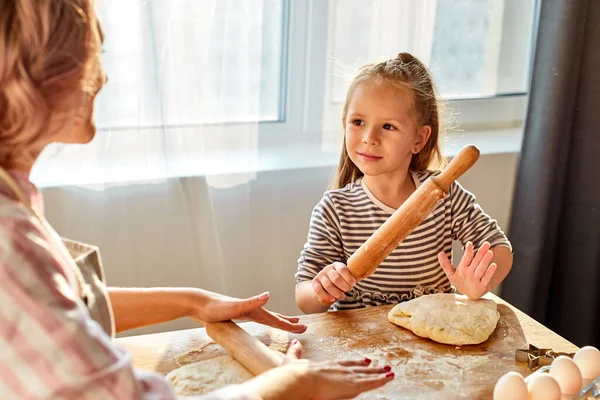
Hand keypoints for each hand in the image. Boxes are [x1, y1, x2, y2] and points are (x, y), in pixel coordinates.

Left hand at [191, 291, 306, 332]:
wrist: (199, 303)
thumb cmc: (214, 307)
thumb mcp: (234, 306)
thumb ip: (251, 301)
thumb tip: (268, 295)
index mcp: (254, 309)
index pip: (276, 319)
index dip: (289, 325)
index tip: (303, 328)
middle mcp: (253, 309)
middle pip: (275, 317)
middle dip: (289, 323)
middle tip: (303, 327)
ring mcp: (247, 312)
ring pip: (268, 318)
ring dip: (280, 320)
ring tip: (290, 322)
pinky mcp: (239, 315)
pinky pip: (259, 319)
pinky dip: (267, 321)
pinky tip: (266, 320)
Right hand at [249, 339, 393, 399]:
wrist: (297, 379)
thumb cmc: (293, 374)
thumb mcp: (292, 361)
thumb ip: (295, 352)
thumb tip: (295, 342)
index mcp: (327, 365)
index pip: (345, 363)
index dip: (355, 363)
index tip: (365, 361)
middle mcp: (339, 369)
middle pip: (359, 368)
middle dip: (371, 368)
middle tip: (382, 366)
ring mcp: (346, 376)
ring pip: (367, 375)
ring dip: (379, 374)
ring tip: (390, 372)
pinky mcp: (351, 385)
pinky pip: (370, 383)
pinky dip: (380, 380)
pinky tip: (388, 378)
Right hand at [312, 262, 356, 303]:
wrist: (325, 284)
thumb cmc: (341, 280)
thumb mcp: (347, 276)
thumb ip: (355, 275)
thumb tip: (368, 271)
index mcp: (337, 265)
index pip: (342, 269)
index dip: (349, 277)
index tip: (354, 284)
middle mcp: (328, 269)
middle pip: (336, 278)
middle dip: (344, 287)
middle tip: (348, 290)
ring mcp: (320, 275)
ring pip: (328, 285)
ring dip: (337, 293)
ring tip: (342, 296)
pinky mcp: (315, 283)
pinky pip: (318, 290)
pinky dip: (326, 296)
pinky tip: (333, 299)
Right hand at [438, 241, 496, 299]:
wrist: (468, 296)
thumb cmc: (460, 281)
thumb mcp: (450, 274)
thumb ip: (445, 263)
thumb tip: (440, 253)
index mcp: (461, 270)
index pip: (466, 258)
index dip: (468, 251)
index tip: (470, 243)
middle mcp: (468, 274)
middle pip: (475, 262)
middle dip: (481, 252)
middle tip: (487, 243)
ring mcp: (475, 280)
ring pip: (481, 269)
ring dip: (485, 261)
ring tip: (490, 252)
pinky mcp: (482, 287)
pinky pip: (486, 278)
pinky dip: (490, 272)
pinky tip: (494, 265)